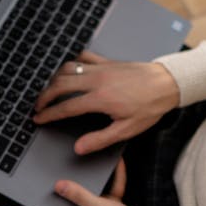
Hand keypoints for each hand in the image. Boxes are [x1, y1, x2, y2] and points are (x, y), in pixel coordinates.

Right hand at [33, 50, 180, 154]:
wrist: (167, 83)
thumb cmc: (150, 107)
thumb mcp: (126, 130)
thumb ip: (100, 139)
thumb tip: (79, 148)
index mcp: (99, 99)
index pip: (65, 107)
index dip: (48, 114)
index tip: (38, 119)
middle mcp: (97, 81)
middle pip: (59, 85)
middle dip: (44, 96)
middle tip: (38, 106)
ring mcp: (101, 68)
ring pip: (68, 68)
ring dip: (55, 79)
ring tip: (50, 90)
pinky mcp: (107, 61)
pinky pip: (84, 57)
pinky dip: (73, 62)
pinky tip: (71, 70)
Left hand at [55, 159, 147, 205]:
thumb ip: (81, 196)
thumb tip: (59, 185)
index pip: (64, 197)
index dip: (60, 182)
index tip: (58, 165)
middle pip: (80, 189)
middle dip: (82, 173)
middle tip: (78, 154)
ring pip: (96, 186)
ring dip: (99, 173)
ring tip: (97, 154)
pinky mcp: (109, 205)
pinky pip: (110, 187)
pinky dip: (115, 177)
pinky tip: (117, 164)